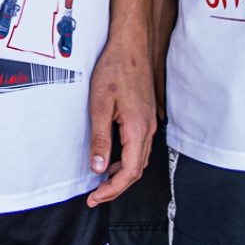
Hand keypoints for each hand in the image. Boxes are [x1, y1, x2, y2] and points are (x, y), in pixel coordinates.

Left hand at [85, 32, 158, 205]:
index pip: (129, 172)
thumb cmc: (115, 70)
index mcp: (137, 130)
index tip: (95, 197)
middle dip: (116, 188)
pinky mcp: (145, 117)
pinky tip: (112, 160)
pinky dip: (126, 161)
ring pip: (139, 161)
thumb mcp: (99, 105)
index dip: (112, 190)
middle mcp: (148, 130)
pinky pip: (139, 148)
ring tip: (101, 183)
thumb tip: (99, 168)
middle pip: (136, 171)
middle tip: (96, 196)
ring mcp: (149, 124)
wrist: (131, 47)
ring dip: (121, 176)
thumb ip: (101, 138)